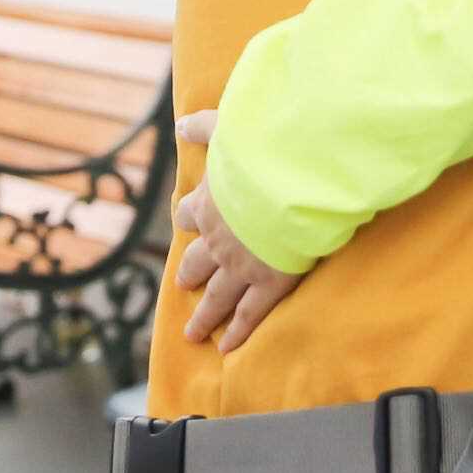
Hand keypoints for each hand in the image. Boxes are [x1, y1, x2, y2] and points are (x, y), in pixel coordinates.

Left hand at [172, 110, 301, 352]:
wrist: (292, 178)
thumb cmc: (263, 148)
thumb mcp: (228, 128)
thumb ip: (204, 127)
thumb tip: (180, 124)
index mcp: (208, 202)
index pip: (189, 215)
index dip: (189, 219)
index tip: (188, 223)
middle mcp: (218, 239)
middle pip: (195, 262)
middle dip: (190, 274)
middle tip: (185, 285)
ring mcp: (242, 265)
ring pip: (217, 296)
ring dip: (205, 316)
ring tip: (194, 332)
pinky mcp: (269, 282)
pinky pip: (249, 314)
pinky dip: (238, 332)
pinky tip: (228, 348)